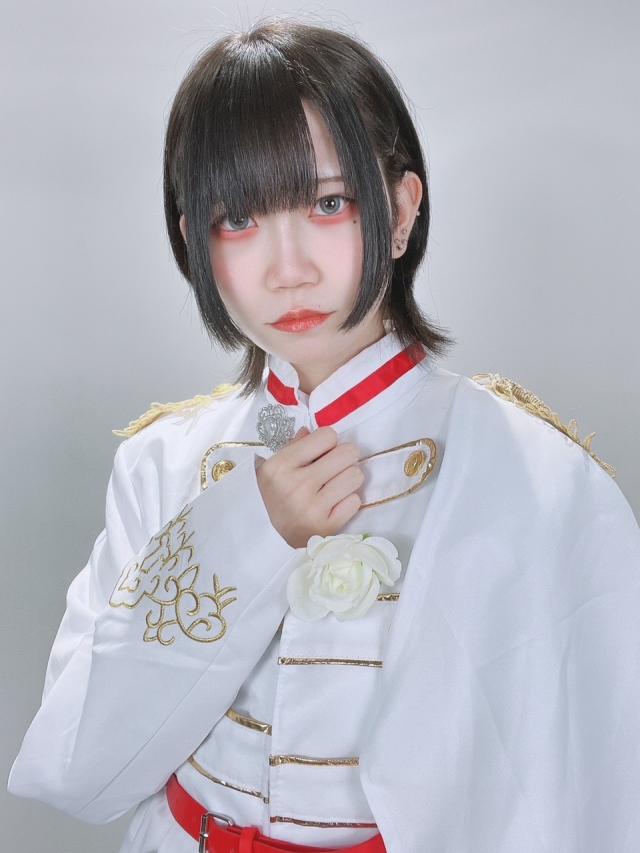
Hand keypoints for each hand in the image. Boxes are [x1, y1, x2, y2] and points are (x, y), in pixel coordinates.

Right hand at [255, 426, 363, 548]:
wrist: (268, 539)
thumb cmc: (275, 496)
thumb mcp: (275, 468)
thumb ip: (294, 446)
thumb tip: (310, 429)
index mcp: (281, 465)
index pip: (327, 435)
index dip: (328, 442)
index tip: (322, 453)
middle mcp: (297, 485)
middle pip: (348, 453)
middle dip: (345, 458)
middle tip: (336, 467)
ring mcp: (313, 507)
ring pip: (356, 476)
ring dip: (349, 479)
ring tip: (336, 485)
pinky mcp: (327, 526)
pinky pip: (356, 501)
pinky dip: (348, 502)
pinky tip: (336, 504)